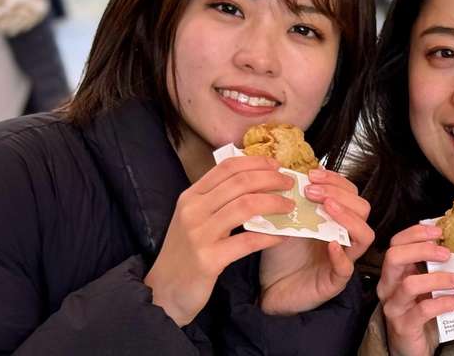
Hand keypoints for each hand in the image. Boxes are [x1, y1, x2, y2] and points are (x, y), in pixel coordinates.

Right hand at [143, 156, 290, 325]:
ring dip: (274, 203)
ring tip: (289, 207)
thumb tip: (254, 183)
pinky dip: (269, 237)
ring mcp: (199, 234)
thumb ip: (216, 201)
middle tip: (289, 184)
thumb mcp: (193, 220)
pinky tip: (282, 237)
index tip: (276, 165)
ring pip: (245, 206)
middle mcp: (193, 210)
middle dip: (270, 179)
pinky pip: (247, 242)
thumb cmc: (185, 254)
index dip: (255, 162)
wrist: (165, 291)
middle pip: (239, 182)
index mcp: (190, 196)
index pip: (226, 167)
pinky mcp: (208, 259)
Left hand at [258, 169, 374, 315]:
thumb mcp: (286, 220)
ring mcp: (343, 259)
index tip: (312, 174)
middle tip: (312, 191)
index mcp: (335, 219)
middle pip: (363, 209)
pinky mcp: (334, 282)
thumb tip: (289, 176)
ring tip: (327, 207)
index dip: (336, 180)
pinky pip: (346, 268)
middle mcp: (344, 237)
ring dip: (348, 217)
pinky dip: (341, 255)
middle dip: (340, 194)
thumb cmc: (281, 254)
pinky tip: (330, 243)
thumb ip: (293, 201)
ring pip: (365, 236)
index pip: (350, 193)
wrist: (269, 289)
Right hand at [375, 223, 453, 355]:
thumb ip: (431, 267)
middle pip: (394, 257)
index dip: (415, 233)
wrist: (411, 347)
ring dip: (438, 278)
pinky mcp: (403, 325)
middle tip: (447, 253)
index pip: (395, 243)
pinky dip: (444, 302)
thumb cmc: (419, 312)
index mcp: (393, 273)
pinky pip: (423, 309)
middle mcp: (388, 286)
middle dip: (422, 249)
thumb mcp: (423, 285)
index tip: (439, 231)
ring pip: (409, 284)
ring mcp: (393, 306)